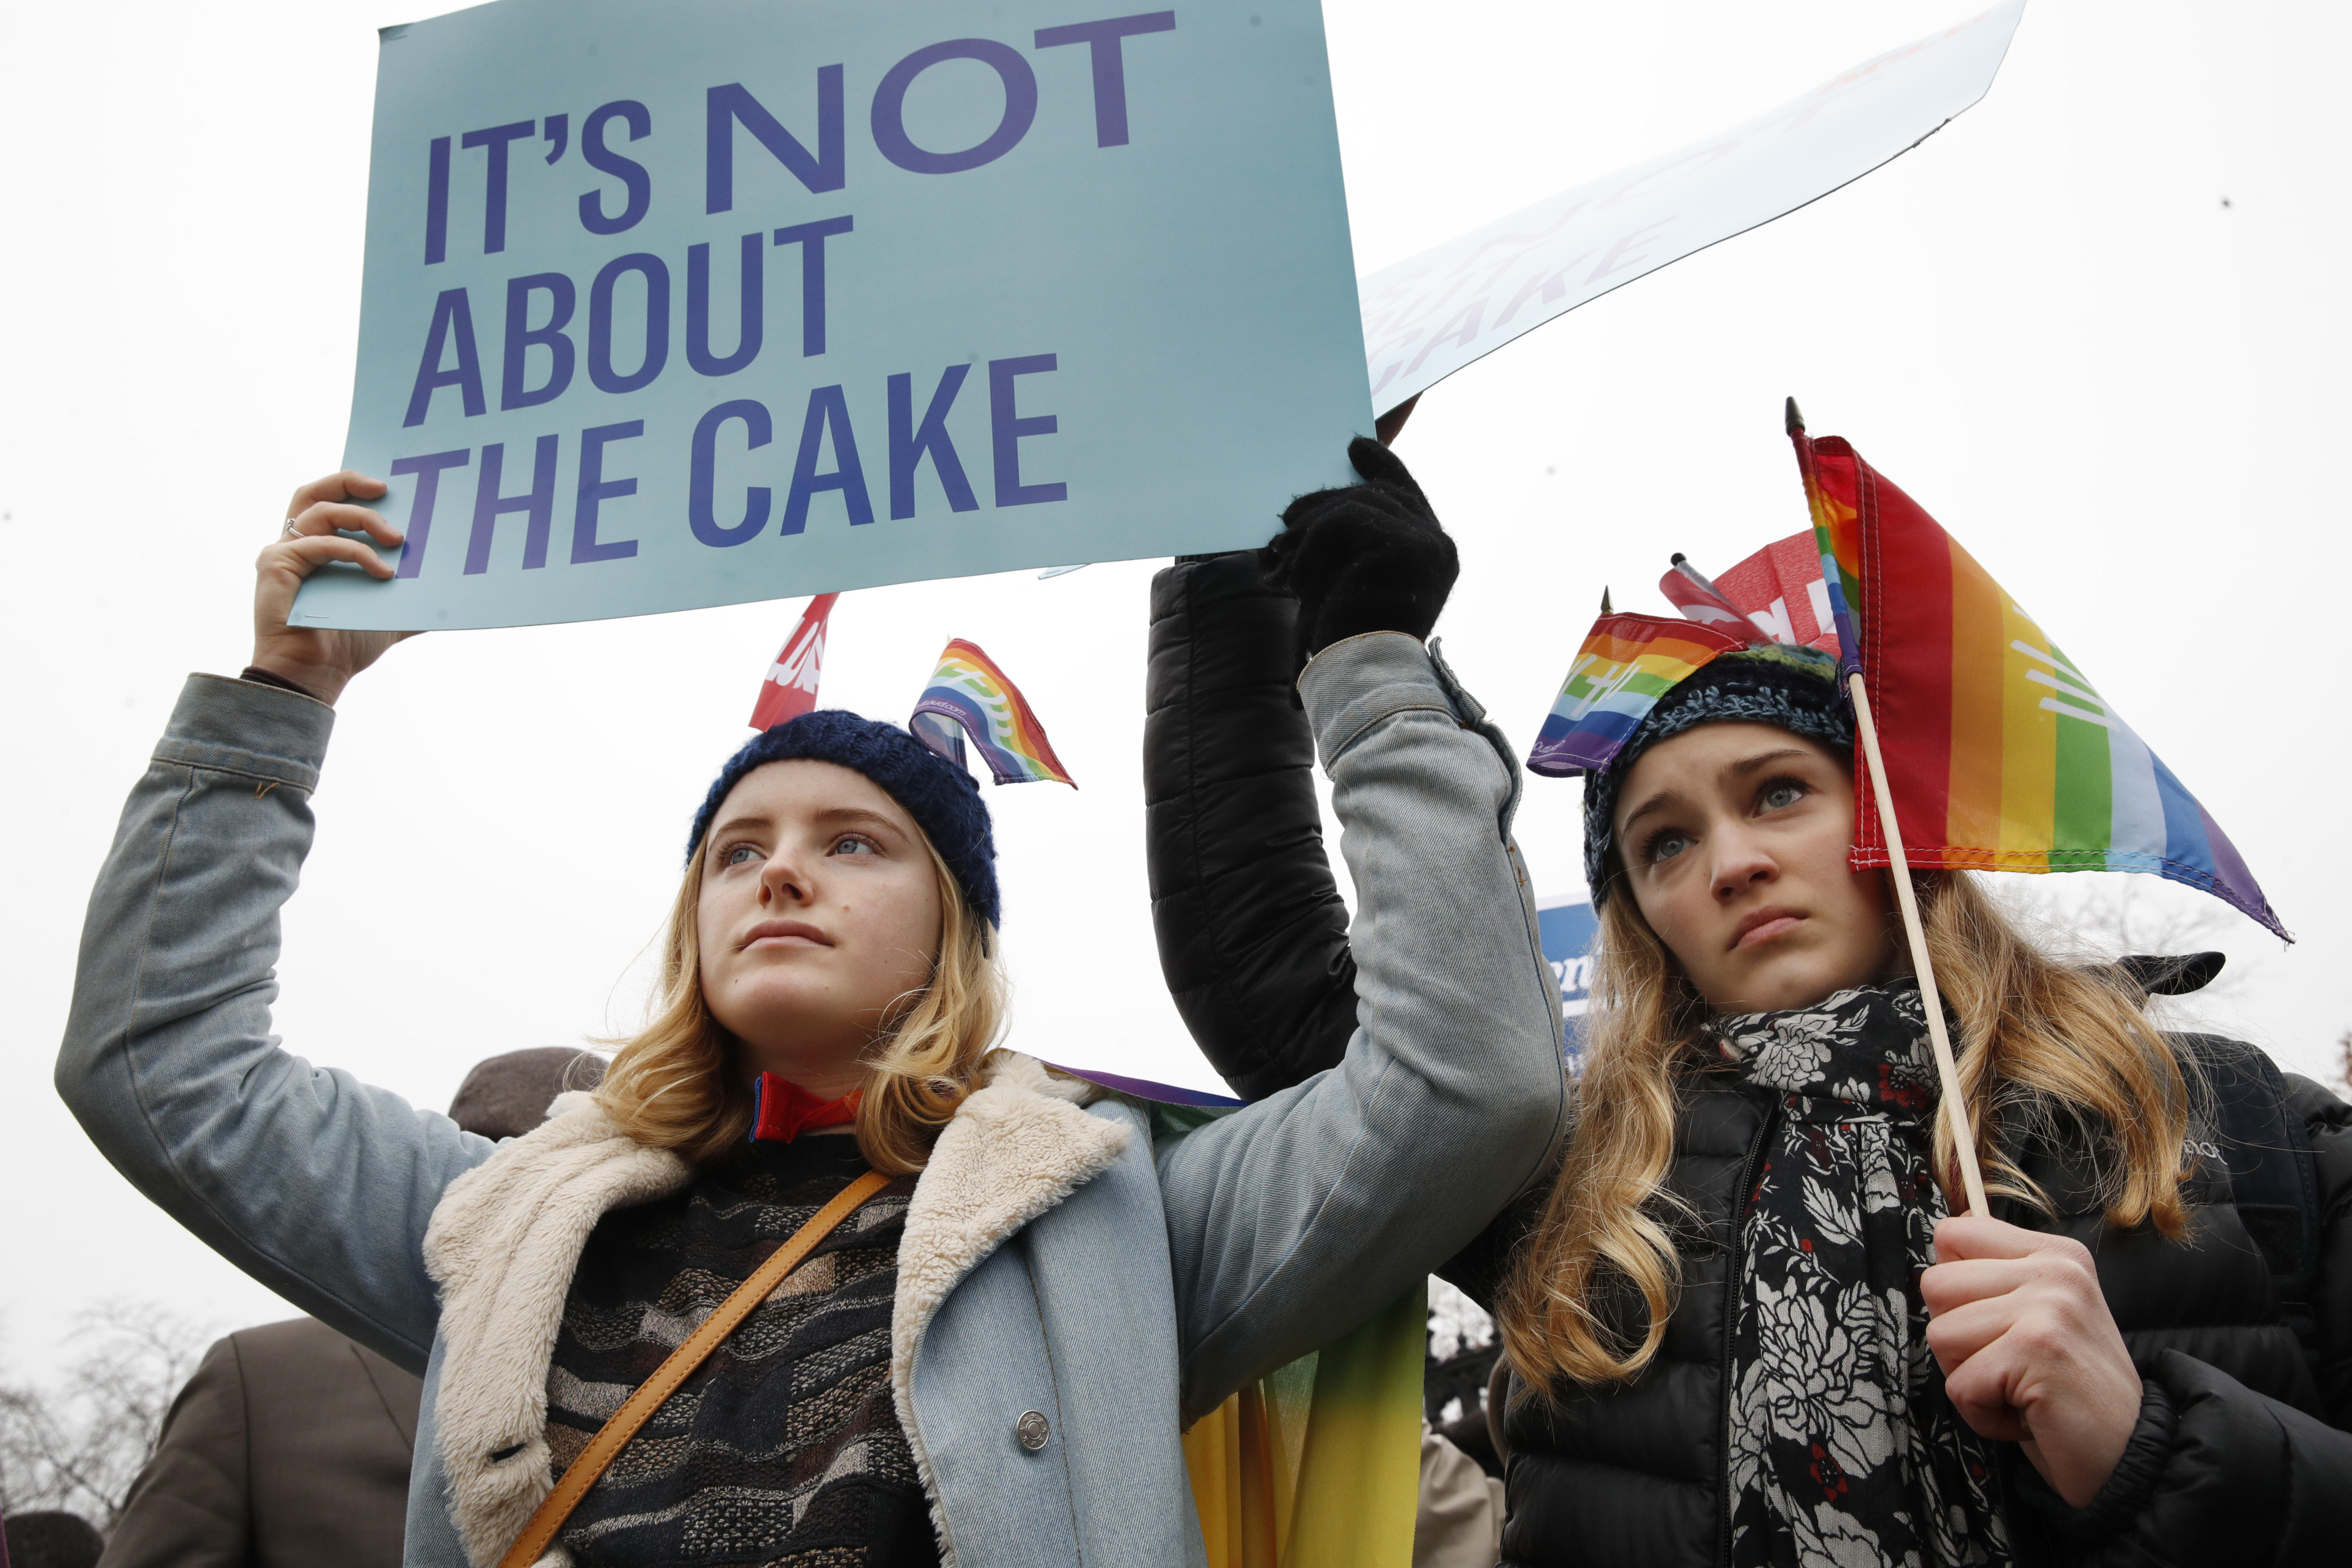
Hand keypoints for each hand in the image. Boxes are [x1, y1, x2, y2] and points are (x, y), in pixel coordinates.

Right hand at [252, 472, 415, 705]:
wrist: (317, 674)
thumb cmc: (347, 644)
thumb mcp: (390, 611)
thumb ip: (412, 595)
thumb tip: (455, 591)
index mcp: (318, 546)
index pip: (332, 501)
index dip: (356, 486)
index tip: (393, 487)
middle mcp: (296, 543)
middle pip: (315, 492)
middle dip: (349, 482)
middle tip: (385, 489)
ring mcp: (283, 552)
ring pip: (320, 511)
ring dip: (362, 519)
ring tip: (397, 540)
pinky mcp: (277, 565)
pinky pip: (319, 544)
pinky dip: (354, 552)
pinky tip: (382, 570)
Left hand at [1260, 436, 1457, 671]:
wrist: (1361, 677)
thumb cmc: (1349, 640)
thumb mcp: (1347, 582)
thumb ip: (1346, 545)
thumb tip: (1308, 510)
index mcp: (1433, 554)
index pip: (1407, 492)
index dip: (1382, 465)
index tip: (1356, 445)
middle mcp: (1437, 545)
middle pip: (1376, 494)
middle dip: (1323, 503)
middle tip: (1284, 521)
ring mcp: (1425, 543)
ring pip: (1354, 504)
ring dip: (1309, 532)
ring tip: (1282, 562)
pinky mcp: (1402, 547)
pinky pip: (1343, 521)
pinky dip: (1310, 545)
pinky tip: (1297, 577)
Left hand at [1923, 1215, 2141, 1507]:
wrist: (2133, 1457)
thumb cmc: (2071, 1394)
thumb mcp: (2037, 1319)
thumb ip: (1994, 1279)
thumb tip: (1940, 1247)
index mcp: (2055, 1254)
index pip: (1955, 1234)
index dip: (1953, 1291)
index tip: (1995, 1326)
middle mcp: (2056, 1270)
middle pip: (1936, 1284)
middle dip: (1956, 1340)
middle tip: (2009, 1368)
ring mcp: (2048, 1307)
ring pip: (1940, 1334)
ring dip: (1968, 1378)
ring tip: (2019, 1391)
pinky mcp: (2037, 1349)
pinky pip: (1960, 1384)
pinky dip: (1982, 1414)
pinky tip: (2027, 1416)